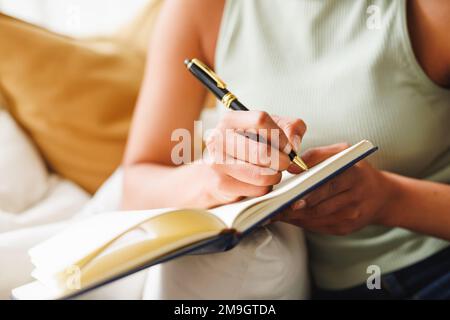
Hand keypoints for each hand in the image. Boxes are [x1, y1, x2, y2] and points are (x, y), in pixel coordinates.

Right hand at [201, 111, 306, 207]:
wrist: (215, 172)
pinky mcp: (221, 184)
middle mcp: (219, 139)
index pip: (261, 120)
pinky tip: (260, 182)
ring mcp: (218, 162)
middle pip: (261, 151)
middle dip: (281, 160)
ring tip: (273, 172)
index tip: (287, 146)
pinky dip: (265, 187)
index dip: (280, 135)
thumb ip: (289, 127)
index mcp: (230, 120)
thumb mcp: (267, 130)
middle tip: (285, 162)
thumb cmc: (245, 148)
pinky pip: (257, 189)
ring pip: (261, 174)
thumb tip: (293, 145)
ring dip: (274, 175)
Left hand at [275, 143, 396, 235]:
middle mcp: (356, 197)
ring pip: (317, 218)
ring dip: (295, 217)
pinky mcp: (346, 228)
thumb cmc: (355, 170)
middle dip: (296, 207)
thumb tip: (293, 167)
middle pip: (320, 205)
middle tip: (275, 207)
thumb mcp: (342, 153)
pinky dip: (302, 222)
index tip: (288, 195)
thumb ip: (317, 155)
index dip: (307, 192)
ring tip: (275, 212)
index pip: (328, 184)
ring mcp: (352, 216)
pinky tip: (289, 217)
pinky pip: (319, 227)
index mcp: (354, 174)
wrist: (382, 196)